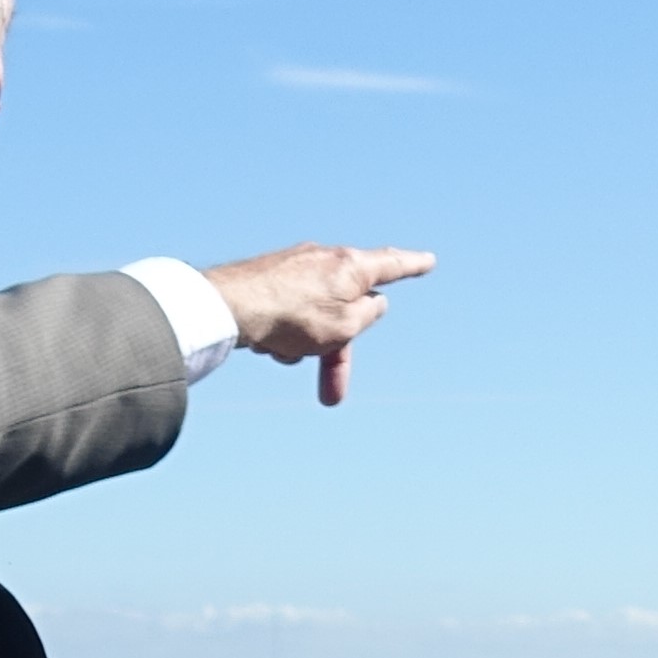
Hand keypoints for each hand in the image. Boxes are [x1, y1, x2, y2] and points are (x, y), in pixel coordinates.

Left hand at [201, 242, 435, 404]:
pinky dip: (285, 334)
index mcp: (351, 266)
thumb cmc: (290, 315)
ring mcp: (294, 266)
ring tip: (285, 352)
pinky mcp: (268, 278)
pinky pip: (288, 315)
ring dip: (306, 344)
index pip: (392, 265)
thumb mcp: (344, 327)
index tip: (428, 261)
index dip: (412, 266)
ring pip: (314, 317)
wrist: (228, 307)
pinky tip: (266, 344)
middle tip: (331, 398)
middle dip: (337, 352)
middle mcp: (325, 259)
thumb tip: (374, 303)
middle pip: (346, 310)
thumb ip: (367, 316)